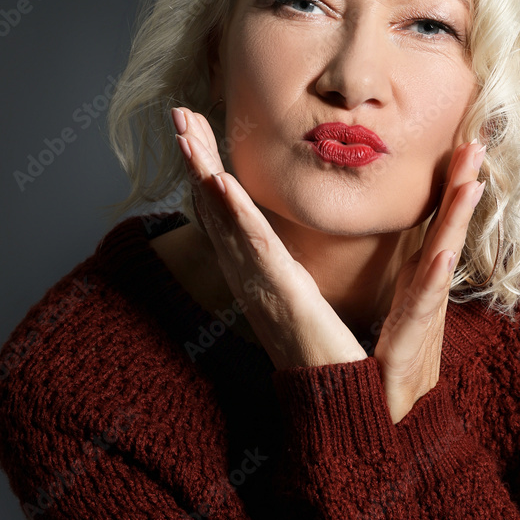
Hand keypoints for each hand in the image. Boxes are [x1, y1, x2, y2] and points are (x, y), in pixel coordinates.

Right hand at [171, 107, 367, 370]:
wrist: (339, 405)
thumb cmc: (330, 354)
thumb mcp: (308, 300)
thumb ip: (295, 269)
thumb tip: (292, 246)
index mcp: (261, 272)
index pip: (230, 213)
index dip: (209, 170)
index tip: (198, 129)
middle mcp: (251, 276)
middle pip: (215, 208)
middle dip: (197, 159)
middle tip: (180, 114)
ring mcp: (260, 285)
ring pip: (225, 220)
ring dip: (204, 174)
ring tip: (187, 133)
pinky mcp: (278, 295)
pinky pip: (252, 248)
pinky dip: (233, 215)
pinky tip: (218, 184)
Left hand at [372, 141, 484, 423]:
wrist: (385, 418)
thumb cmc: (386, 364)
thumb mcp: (397, 309)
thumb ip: (402, 275)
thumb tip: (405, 245)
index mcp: (420, 280)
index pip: (438, 224)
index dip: (452, 185)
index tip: (464, 144)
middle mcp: (427, 292)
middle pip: (448, 229)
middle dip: (462, 186)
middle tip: (476, 143)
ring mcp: (424, 314)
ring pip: (443, 257)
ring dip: (457, 219)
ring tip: (471, 183)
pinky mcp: (412, 340)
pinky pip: (423, 304)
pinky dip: (435, 278)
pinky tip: (444, 253)